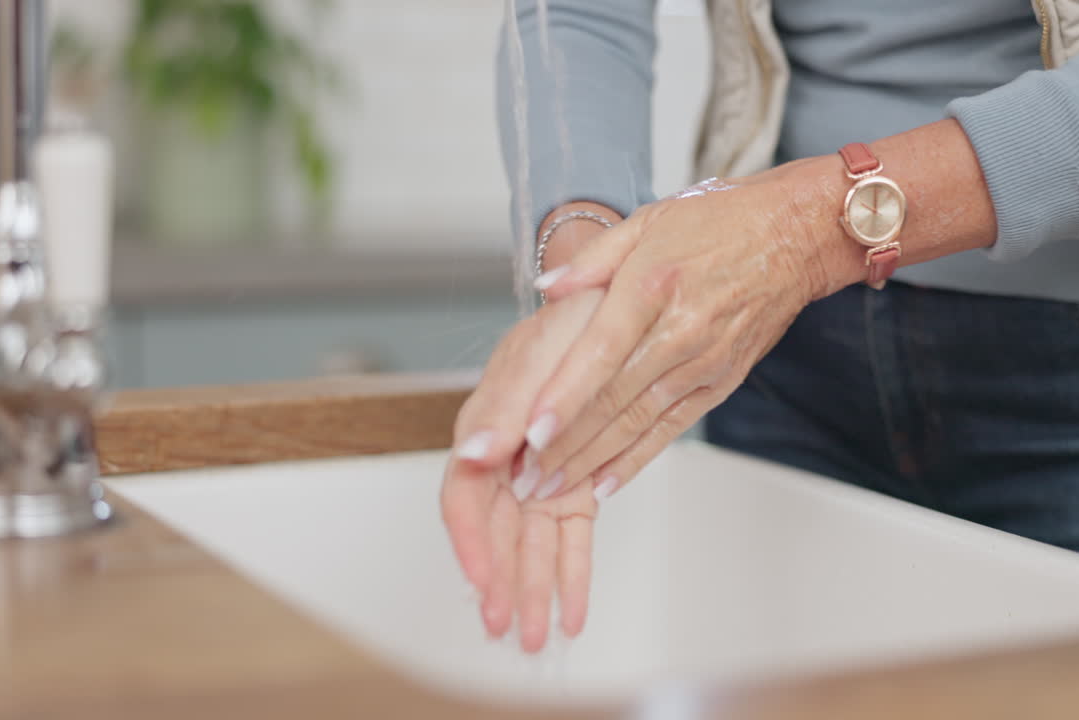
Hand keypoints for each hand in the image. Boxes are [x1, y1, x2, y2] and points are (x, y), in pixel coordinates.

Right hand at [442, 289, 607, 652]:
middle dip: (503, 583)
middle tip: (509, 628)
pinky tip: (573, 609)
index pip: (465, 496)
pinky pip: (570, 536)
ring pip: (531, 543)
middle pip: (496, 532)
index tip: (484, 579)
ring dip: (534, 589)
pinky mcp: (573, 483)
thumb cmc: (571, 319)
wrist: (613, 305)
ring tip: (538, 636)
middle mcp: (507, 457)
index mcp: (486, 425)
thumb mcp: (540, 352)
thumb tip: (474, 452)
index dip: (471, 542)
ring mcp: (539, 473)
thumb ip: (505, 406)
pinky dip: (572, 572)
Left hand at [513, 164, 842, 501]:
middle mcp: (681, 330)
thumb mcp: (649, 220)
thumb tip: (547, 287)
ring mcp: (703, 362)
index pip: (601, 352)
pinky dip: (635, 458)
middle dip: (565, 444)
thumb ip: (593, 259)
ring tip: (549, 488)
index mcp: (653, 285)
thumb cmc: (722, 222)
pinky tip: (603, 482)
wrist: (796, 236)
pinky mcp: (720, 382)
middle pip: (613, 399)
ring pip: (638, 422)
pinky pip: (671, 429)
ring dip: (591, 460)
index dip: (565, 396)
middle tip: (523, 477)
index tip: (532, 430)